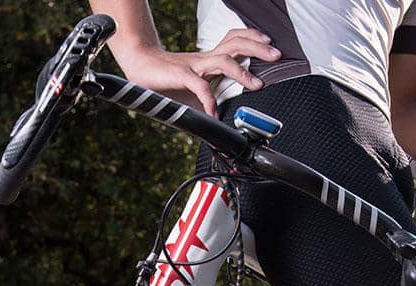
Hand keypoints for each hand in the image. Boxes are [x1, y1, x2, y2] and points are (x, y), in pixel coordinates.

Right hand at [111, 28, 280, 116]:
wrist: (139, 66)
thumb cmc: (166, 78)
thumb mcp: (195, 87)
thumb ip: (210, 95)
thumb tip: (223, 115)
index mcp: (211, 58)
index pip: (237, 41)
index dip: (255, 40)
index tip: (271, 48)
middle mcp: (206, 58)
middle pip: (237, 43)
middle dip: (259, 48)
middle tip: (277, 56)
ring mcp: (195, 66)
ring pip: (225, 59)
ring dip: (243, 71)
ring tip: (257, 84)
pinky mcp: (182, 75)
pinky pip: (200, 86)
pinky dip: (209, 100)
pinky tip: (214, 114)